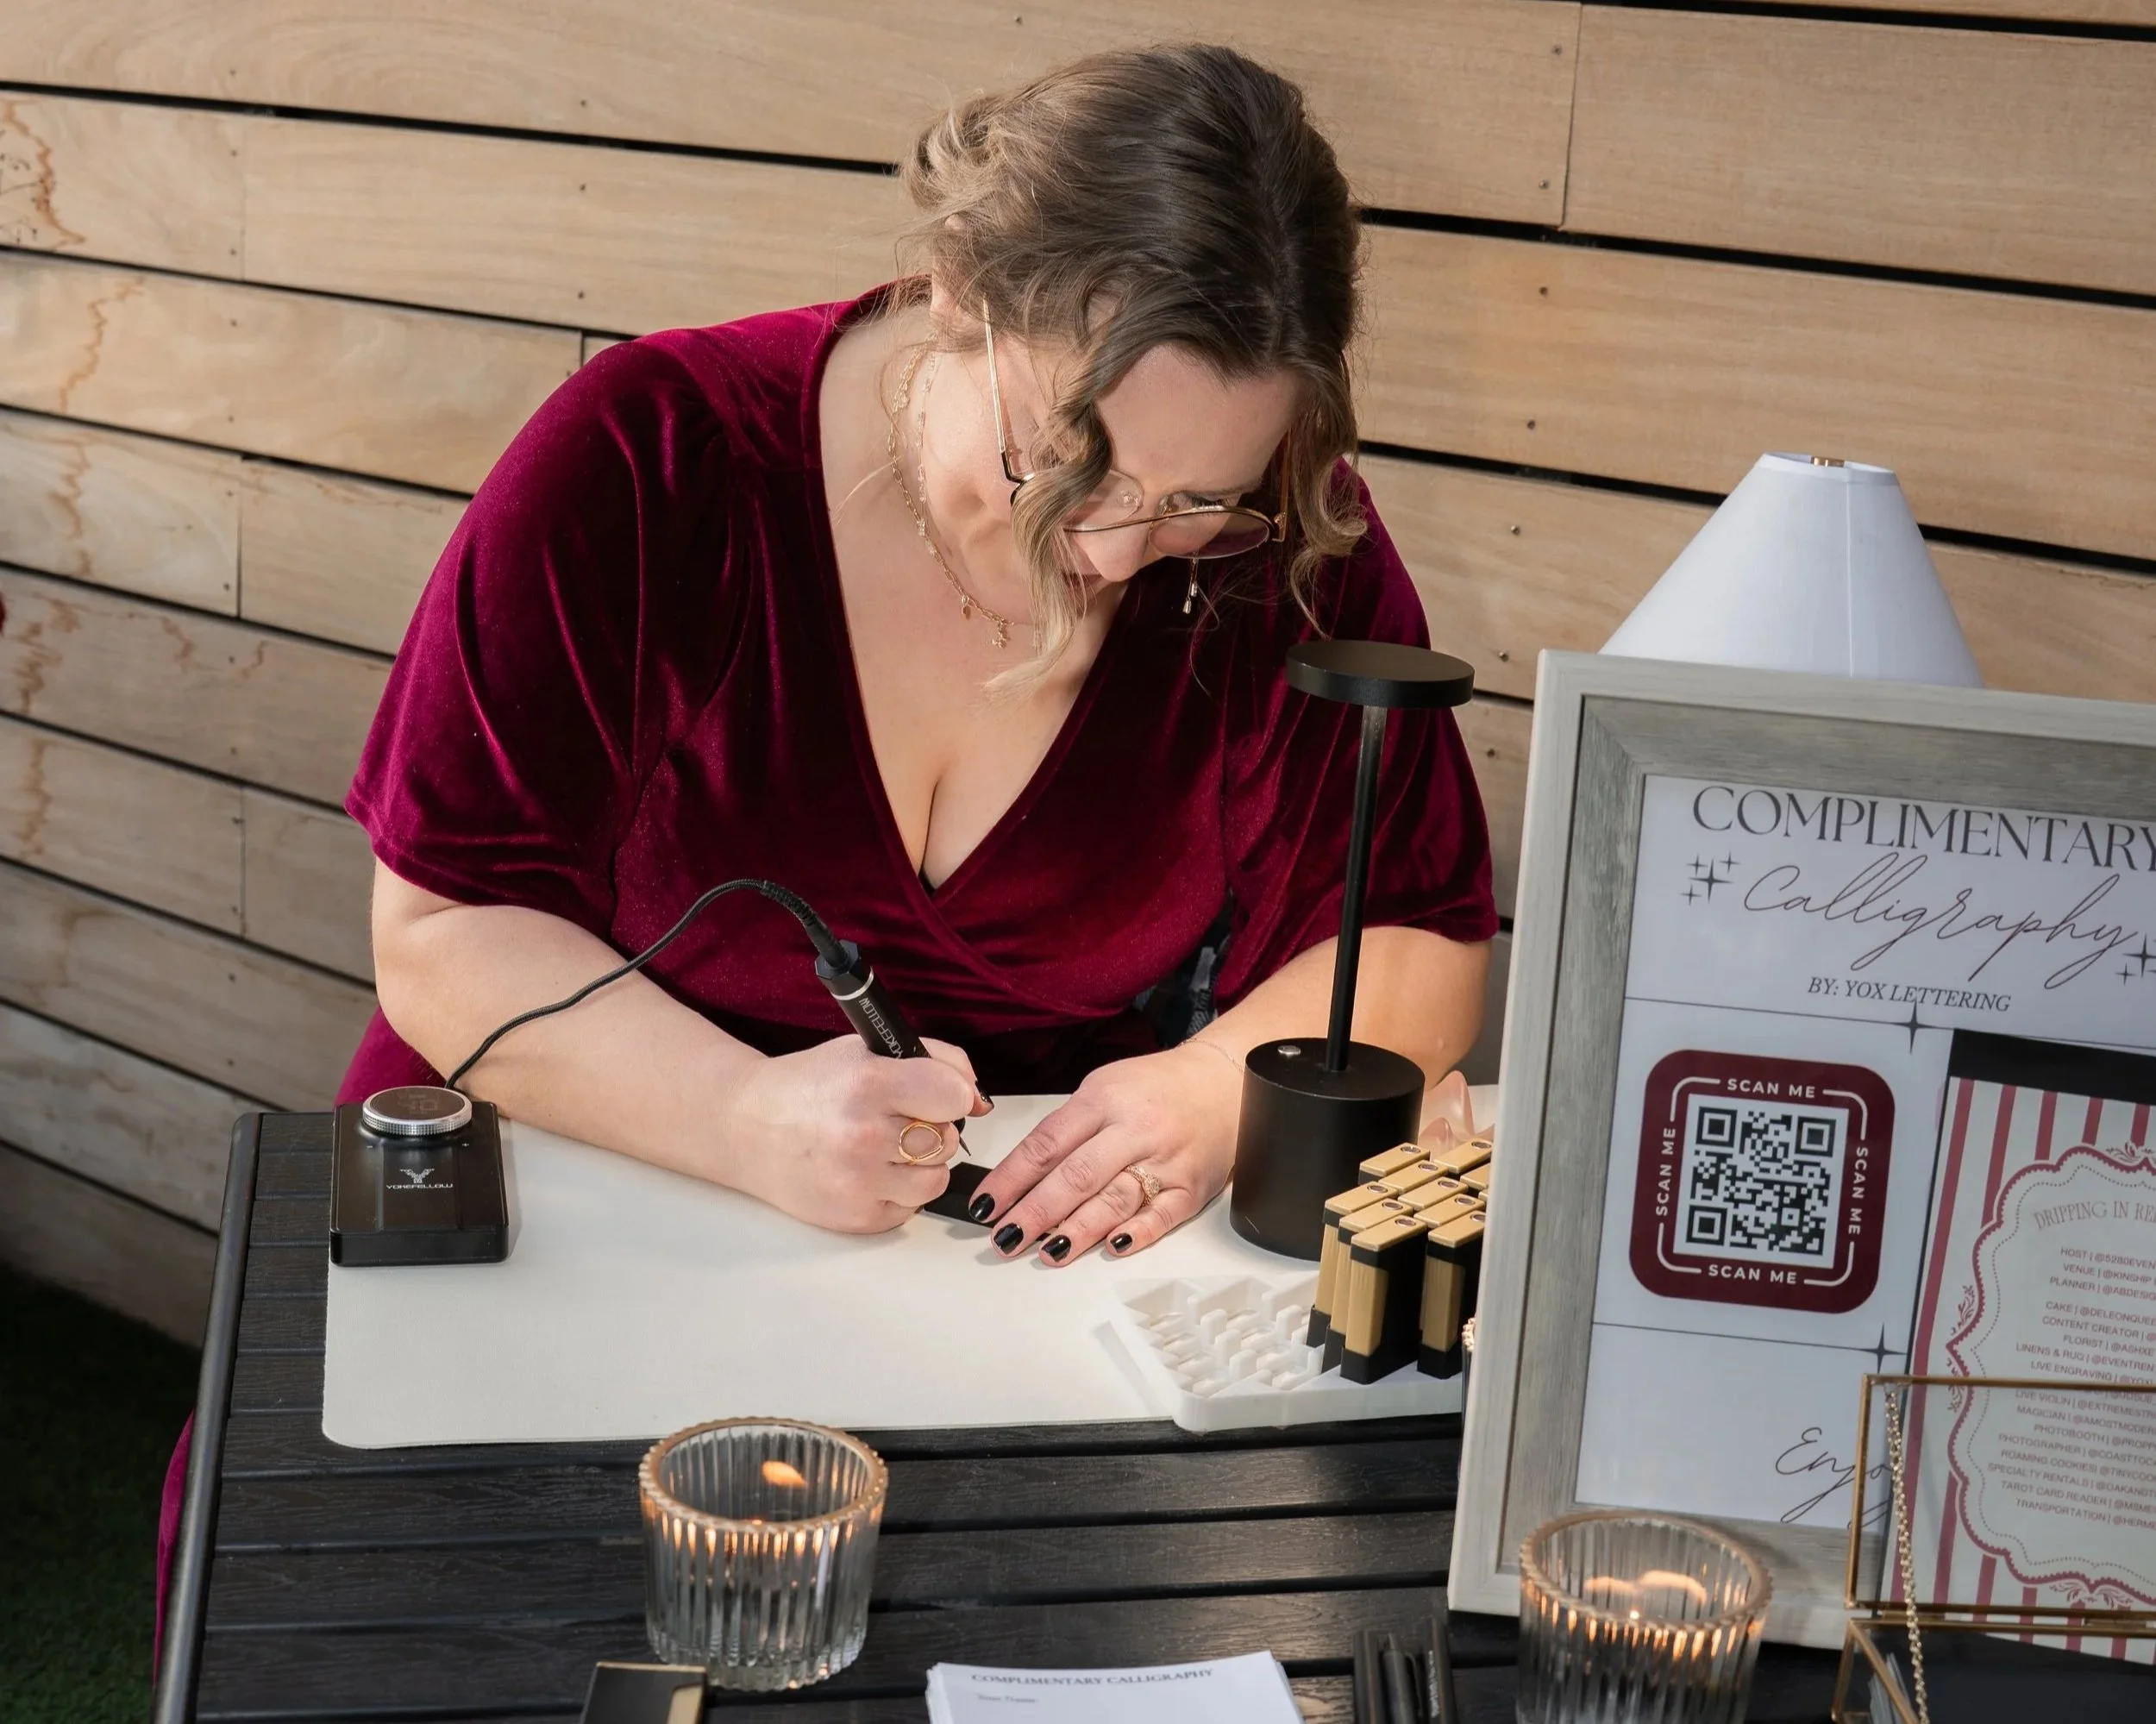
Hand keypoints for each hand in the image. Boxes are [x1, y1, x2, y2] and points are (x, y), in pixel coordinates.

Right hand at [718, 1035, 987, 1232]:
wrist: (745, 1127)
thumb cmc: (808, 1087)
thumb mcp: (865, 1051)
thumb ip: (934, 1061)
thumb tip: (978, 1100)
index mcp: (868, 1084)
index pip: (954, 1095)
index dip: (951, 1092)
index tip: (936, 1092)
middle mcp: (863, 1137)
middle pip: (946, 1139)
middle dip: (931, 1126)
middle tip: (895, 1118)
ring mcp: (859, 1183)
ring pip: (936, 1179)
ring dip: (919, 1164)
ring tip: (882, 1146)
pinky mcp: (856, 1218)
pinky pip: (911, 1207)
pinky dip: (898, 1191)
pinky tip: (868, 1171)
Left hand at [971, 1037, 1243, 1264]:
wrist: (1225, 1081)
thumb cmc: (1157, 1088)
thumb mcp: (1105, 1088)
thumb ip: (1067, 1129)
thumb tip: (1019, 1177)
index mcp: (1104, 1099)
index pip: (1047, 1144)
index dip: (1011, 1178)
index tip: (986, 1205)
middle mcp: (1135, 1129)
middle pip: (1076, 1176)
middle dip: (1035, 1211)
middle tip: (1005, 1238)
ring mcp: (1167, 1159)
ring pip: (1116, 1199)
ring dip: (1078, 1229)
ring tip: (1047, 1251)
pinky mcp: (1193, 1187)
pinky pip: (1162, 1215)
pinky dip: (1136, 1234)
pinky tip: (1111, 1248)